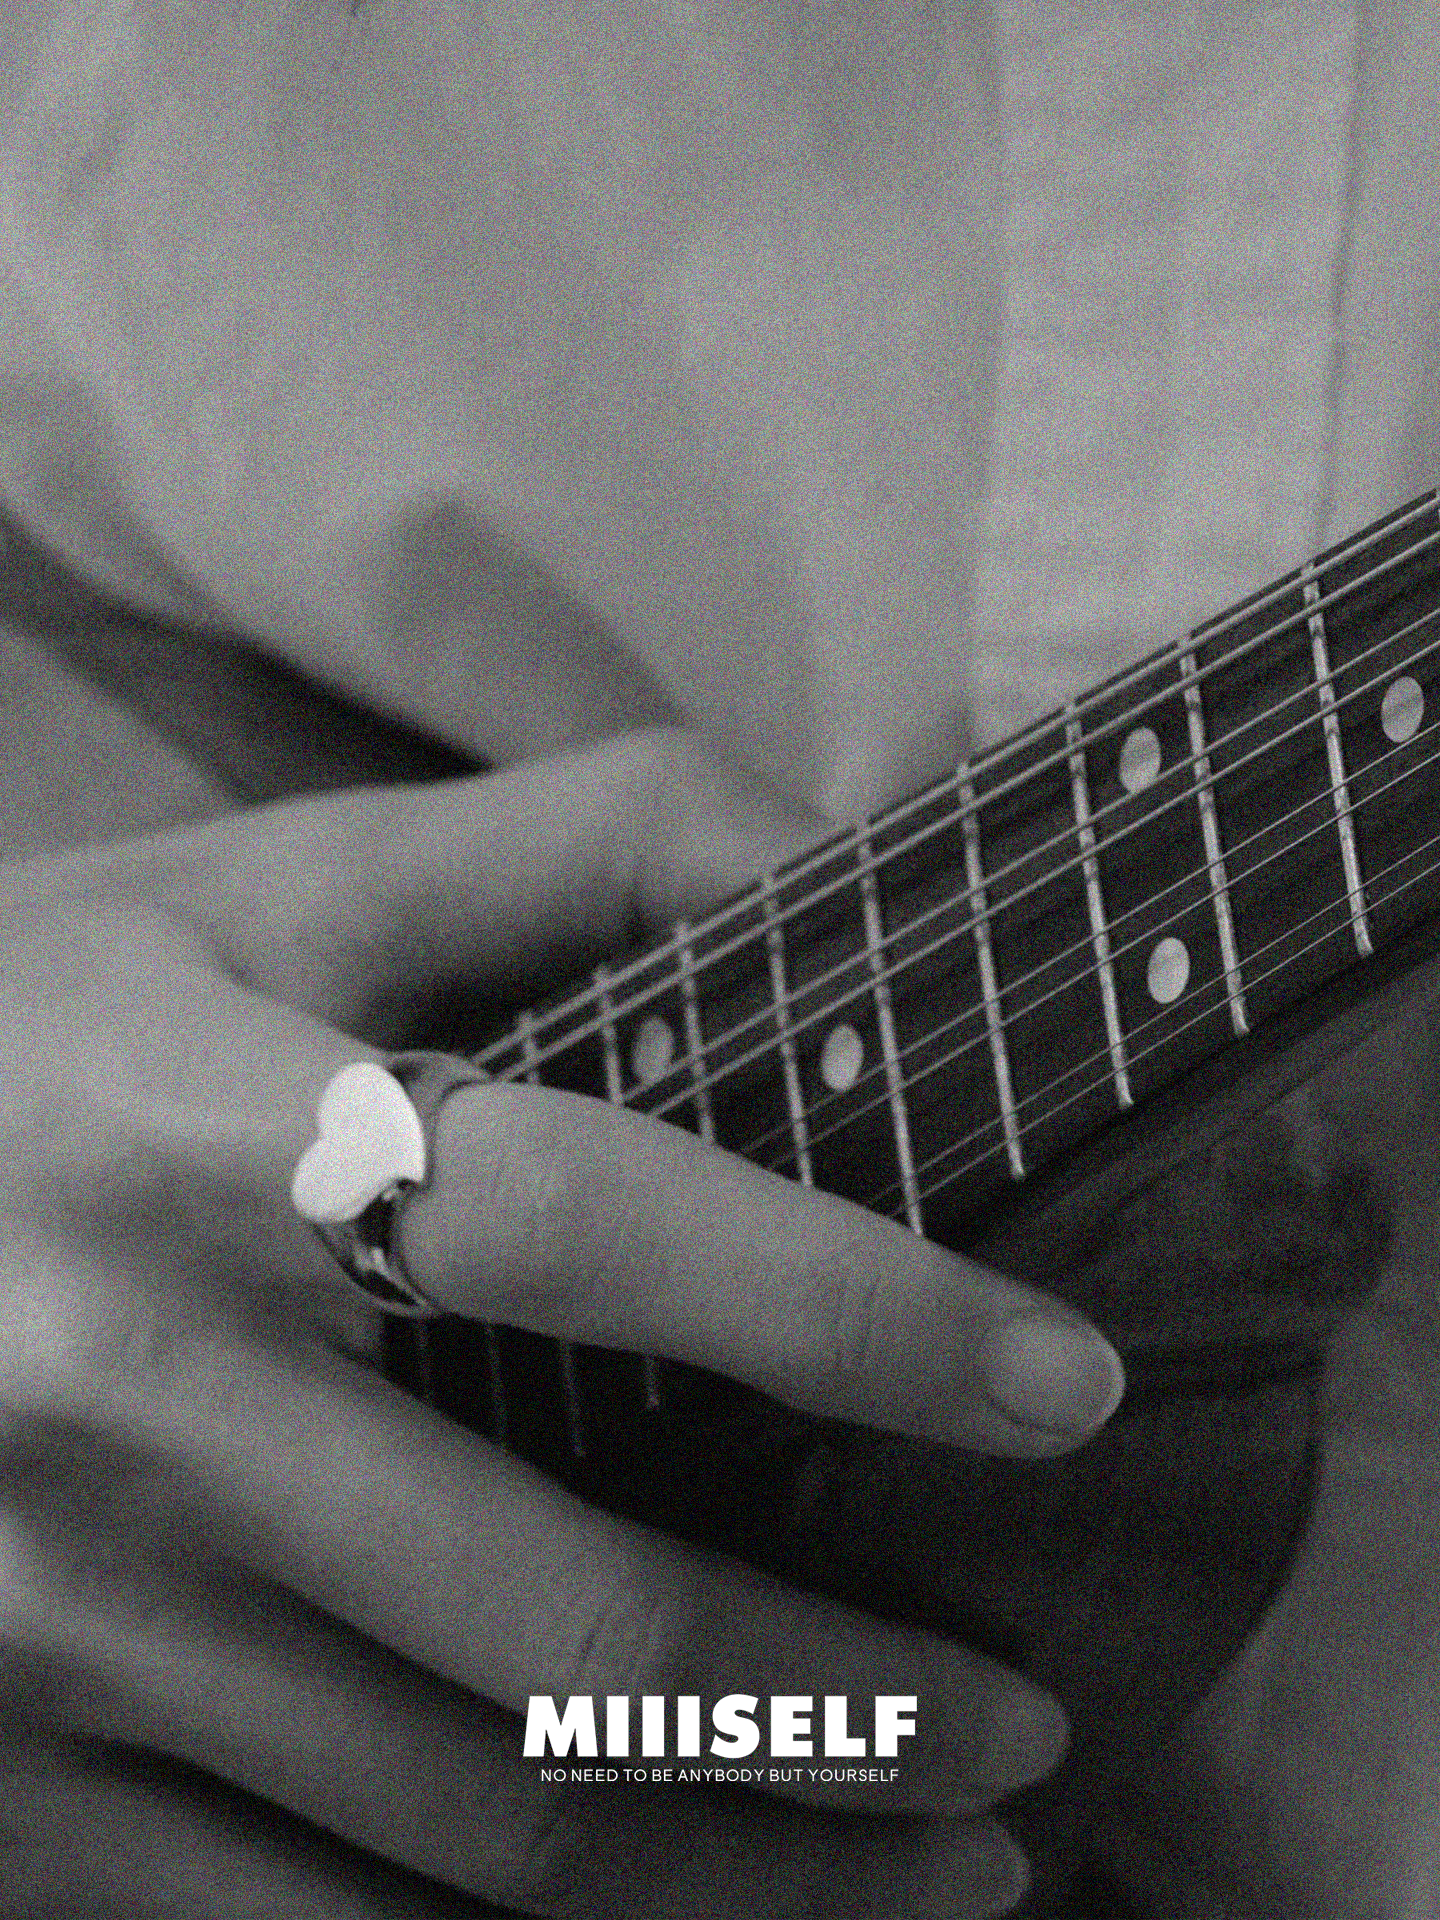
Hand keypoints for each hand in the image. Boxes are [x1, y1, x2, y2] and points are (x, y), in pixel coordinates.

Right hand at [0, 727, 1122, 1917]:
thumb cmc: (34, 1029)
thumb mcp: (261, 889)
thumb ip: (566, 841)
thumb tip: (850, 844)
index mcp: (189, 1137)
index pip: (568, 1225)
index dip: (841, 1307)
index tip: (1059, 1387)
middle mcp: (116, 1399)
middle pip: (561, 1613)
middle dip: (850, 1705)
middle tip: (1030, 1728)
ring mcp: (51, 1628)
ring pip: (473, 1820)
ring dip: (754, 1872)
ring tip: (941, 1870)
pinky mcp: (7, 1789)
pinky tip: (694, 1919)